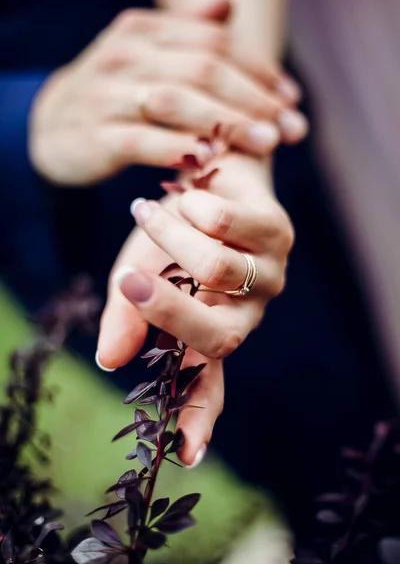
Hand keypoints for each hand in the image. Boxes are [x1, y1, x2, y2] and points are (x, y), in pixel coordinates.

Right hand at [28, 2, 305, 184]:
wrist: (50, 127)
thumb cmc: (112, 94)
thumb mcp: (144, 55)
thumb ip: (186, 34)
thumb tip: (228, 6)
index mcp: (145, 30)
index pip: (214, 44)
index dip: (259, 70)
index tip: (292, 99)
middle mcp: (127, 55)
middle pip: (203, 71)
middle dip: (254, 100)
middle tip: (292, 129)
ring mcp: (108, 95)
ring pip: (177, 102)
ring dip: (227, 123)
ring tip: (266, 144)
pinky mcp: (96, 135)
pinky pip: (143, 141)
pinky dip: (180, 150)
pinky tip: (212, 161)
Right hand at [96, 153, 293, 465]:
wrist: (208, 178)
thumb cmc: (172, 233)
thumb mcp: (140, 272)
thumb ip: (128, 316)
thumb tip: (108, 360)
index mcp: (212, 329)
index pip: (208, 383)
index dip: (198, 419)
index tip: (188, 454)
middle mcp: (246, 313)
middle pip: (219, 336)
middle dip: (167, 309)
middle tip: (128, 282)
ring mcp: (269, 276)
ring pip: (217, 270)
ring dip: (170, 239)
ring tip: (146, 212)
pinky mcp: (279, 233)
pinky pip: (227, 224)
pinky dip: (193, 208)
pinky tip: (191, 199)